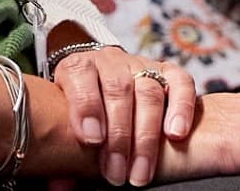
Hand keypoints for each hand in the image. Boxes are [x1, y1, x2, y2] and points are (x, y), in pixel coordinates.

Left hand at [49, 45, 195, 185]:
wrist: (107, 87)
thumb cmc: (87, 113)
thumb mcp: (68, 121)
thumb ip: (66, 143)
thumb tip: (58, 184)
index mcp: (80, 66)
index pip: (80, 74)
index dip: (86, 106)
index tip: (92, 140)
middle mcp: (111, 61)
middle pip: (118, 89)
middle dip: (119, 135)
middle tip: (117, 172)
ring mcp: (141, 65)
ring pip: (149, 91)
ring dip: (146, 136)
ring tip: (141, 171)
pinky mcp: (168, 72)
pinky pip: (180, 82)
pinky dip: (181, 107)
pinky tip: (175, 135)